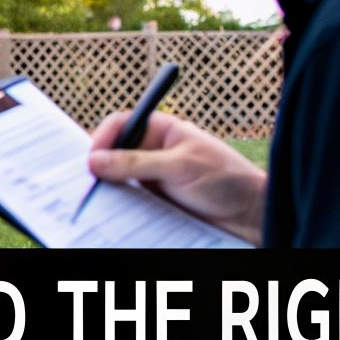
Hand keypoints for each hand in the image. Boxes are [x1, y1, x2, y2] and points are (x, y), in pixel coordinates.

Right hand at [88, 110, 266, 245]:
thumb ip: (136, 163)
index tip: (91, 159)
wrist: (251, 215)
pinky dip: (118, 205)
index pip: (120, 124)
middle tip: (88, 182)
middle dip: (99, 165)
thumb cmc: (226, 180)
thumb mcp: (180, 167)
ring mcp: (152, 176)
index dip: (102, 137)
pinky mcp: (153, 200)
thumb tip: (95, 161)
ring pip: (117, 178)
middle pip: (113, 152)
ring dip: (108, 188)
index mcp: (162, 130)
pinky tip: (114, 212)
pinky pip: (127, 199)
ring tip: (100, 200)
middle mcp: (153, 151)